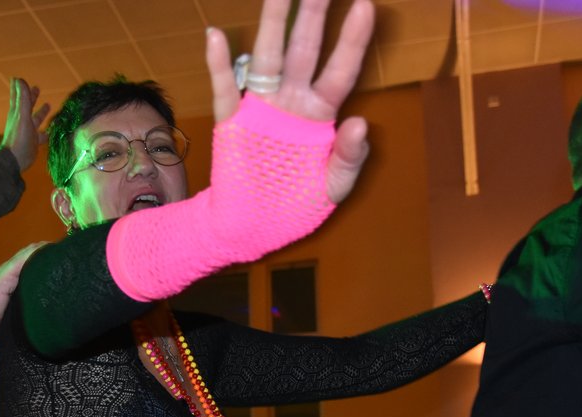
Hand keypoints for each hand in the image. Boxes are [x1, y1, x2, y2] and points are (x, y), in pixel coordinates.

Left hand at [2, 78, 50, 170]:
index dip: (19, 88)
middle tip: (37, 88)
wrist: (15, 160)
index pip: (18, 97)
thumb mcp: (22, 116)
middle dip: (32, 98)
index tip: (18, 79)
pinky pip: (41, 135)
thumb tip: (19, 79)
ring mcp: (28, 132)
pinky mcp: (33, 143)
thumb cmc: (19, 138)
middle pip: (28, 106)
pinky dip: (46, 131)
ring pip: (36, 120)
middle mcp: (22, 121)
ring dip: (41, 113)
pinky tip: (51, 131)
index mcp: (18, 113)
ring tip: (48, 105)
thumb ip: (24, 99)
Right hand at [204, 0, 373, 203]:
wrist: (252, 229)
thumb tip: (361, 122)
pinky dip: (219, 64)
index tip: (365, 4)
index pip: (340, 70)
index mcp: (319, 115)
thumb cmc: (294, 206)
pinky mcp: (232, 124)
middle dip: (312, 12)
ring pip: (268, 57)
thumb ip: (348, 158)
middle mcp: (291, 102)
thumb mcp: (332, 188)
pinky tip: (215, 36)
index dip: (353, 40)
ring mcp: (260, 109)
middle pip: (304, 49)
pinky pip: (225, 90)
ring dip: (272, 23)